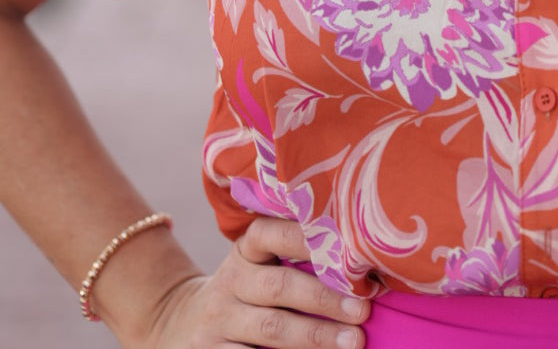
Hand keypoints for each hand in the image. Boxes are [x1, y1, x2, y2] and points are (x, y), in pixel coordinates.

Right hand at [142, 218, 371, 348]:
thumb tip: (365, 262)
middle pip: (280, 285)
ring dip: (315, 335)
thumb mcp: (259, 265)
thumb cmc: (246, 290)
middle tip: (363, 309)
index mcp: (246, 250)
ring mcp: (219, 320)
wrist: (180, 324)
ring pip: (271, 327)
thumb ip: (298, 256)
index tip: (351, 250)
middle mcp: (231, 281)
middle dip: (325, 297)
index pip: (272, 232)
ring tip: (353, 342)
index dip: (309, 238)